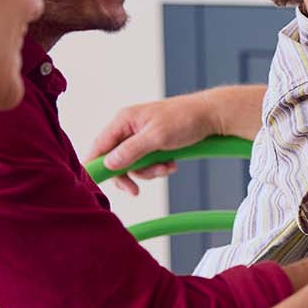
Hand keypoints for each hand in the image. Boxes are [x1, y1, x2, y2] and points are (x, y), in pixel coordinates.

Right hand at [85, 92, 219, 194]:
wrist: (211, 116)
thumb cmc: (185, 119)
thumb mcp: (157, 137)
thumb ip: (131, 150)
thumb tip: (109, 164)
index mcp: (124, 120)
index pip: (99, 145)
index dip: (96, 166)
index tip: (99, 184)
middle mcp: (128, 128)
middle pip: (114, 160)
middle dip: (130, 174)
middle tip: (135, 190)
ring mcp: (140, 137)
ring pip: (133, 164)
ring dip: (149, 171)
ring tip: (166, 167)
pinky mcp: (152, 145)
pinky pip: (147, 163)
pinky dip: (158, 167)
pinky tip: (172, 164)